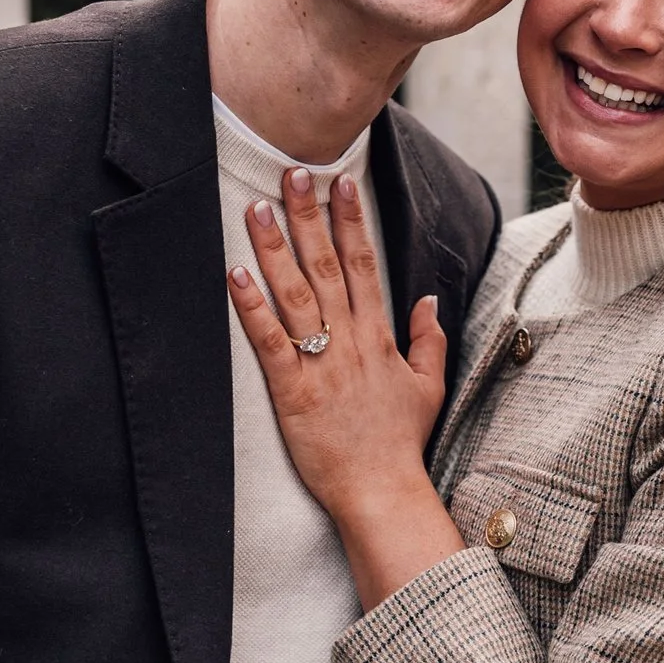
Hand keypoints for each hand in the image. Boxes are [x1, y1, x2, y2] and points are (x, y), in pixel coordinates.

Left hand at [227, 168, 466, 605]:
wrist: (382, 491)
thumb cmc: (399, 444)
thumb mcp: (427, 387)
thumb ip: (428, 340)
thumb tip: (426, 301)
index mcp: (379, 336)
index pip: (364, 264)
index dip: (352, 220)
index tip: (343, 181)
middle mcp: (350, 340)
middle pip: (326, 265)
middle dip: (309, 215)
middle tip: (293, 171)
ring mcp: (321, 363)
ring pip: (295, 293)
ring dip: (274, 247)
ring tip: (257, 207)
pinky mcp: (292, 390)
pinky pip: (269, 340)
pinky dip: (252, 306)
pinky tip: (235, 274)